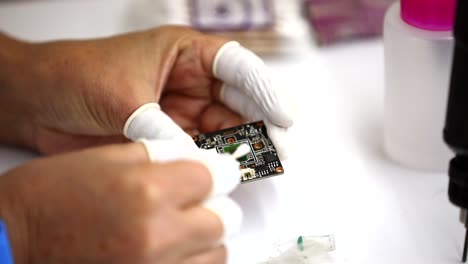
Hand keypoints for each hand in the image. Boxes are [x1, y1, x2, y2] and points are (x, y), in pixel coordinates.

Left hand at [0, 26, 293, 155]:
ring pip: (226, 128)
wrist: (39, 102)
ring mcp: (182, 111)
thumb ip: (161, 131)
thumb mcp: (124, 99)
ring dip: (246, 146)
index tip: (284, 115)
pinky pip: (205, 149)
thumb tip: (193, 163)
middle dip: (263, 124)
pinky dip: (221, 161)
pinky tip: (236, 171)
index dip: (264, 90)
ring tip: (266, 164)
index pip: (236, 66)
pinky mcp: (171, 136)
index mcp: (184, 53)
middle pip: (239, 101)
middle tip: (282, 149)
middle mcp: (189, 81)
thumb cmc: (76, 77)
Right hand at [0, 142, 241, 263]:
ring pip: (216, 254)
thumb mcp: (102, 158)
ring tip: (179, 231)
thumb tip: (195, 160)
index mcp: (147, 191)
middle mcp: (157, 236)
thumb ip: (158, 156)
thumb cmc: (48, 200)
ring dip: (204, 239)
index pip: (215, 177)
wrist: (12, 243)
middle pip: (223, 219)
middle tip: (194, 203)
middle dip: (213, 206)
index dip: (216, 172)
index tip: (214, 174)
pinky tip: (168, 252)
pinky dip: (189, 262)